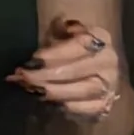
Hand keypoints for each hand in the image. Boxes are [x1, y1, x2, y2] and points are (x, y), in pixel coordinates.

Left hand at [9, 16, 124, 122]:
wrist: (93, 70)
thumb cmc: (70, 48)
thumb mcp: (63, 32)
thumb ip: (58, 29)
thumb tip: (59, 25)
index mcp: (100, 39)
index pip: (81, 45)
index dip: (57, 53)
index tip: (34, 58)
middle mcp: (109, 62)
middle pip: (79, 70)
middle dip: (47, 75)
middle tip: (24, 77)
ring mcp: (109, 85)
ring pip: (84, 91)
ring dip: (55, 91)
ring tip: (32, 90)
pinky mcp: (105, 104)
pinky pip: (89, 109)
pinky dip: (69, 107)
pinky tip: (50, 103)